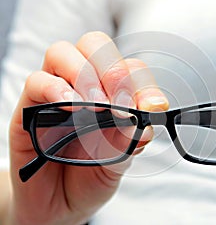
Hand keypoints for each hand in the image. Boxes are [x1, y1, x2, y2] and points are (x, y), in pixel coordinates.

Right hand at [8, 32, 168, 224]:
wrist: (60, 203)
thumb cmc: (91, 176)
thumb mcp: (119, 160)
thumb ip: (131, 138)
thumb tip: (143, 118)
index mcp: (112, 95)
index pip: (130, 68)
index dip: (143, 83)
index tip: (151, 108)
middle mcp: (84, 86)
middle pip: (96, 45)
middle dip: (112, 70)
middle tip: (119, 102)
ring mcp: (56, 93)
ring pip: (63, 53)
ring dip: (84, 75)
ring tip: (93, 105)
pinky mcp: (30, 107)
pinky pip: (37, 81)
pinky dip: (55, 89)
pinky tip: (70, 107)